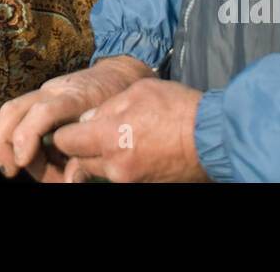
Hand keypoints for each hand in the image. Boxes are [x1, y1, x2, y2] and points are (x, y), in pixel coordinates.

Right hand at [0, 55, 152, 180]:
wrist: (117, 75)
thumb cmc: (118, 105)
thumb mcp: (111, 130)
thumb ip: (87, 156)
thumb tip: (69, 182)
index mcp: (76, 97)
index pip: (44, 112)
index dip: (27, 136)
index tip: (21, 162)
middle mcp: (53, 91)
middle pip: (12, 111)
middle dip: (5, 145)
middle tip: (16, 170)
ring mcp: (42, 92)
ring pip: (9, 114)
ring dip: (13, 148)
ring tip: (38, 170)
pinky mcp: (37, 99)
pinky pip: (17, 120)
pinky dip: (22, 143)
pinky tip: (43, 160)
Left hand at [51, 78, 209, 182]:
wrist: (214, 138)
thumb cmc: (178, 108)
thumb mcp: (138, 93)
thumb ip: (106, 107)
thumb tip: (87, 119)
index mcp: (108, 138)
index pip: (65, 141)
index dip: (65, 131)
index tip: (72, 125)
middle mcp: (114, 166)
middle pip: (78, 160)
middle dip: (81, 147)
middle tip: (93, 133)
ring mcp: (129, 180)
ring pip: (98, 170)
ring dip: (101, 157)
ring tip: (119, 140)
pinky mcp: (143, 186)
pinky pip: (119, 177)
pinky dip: (119, 165)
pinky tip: (133, 150)